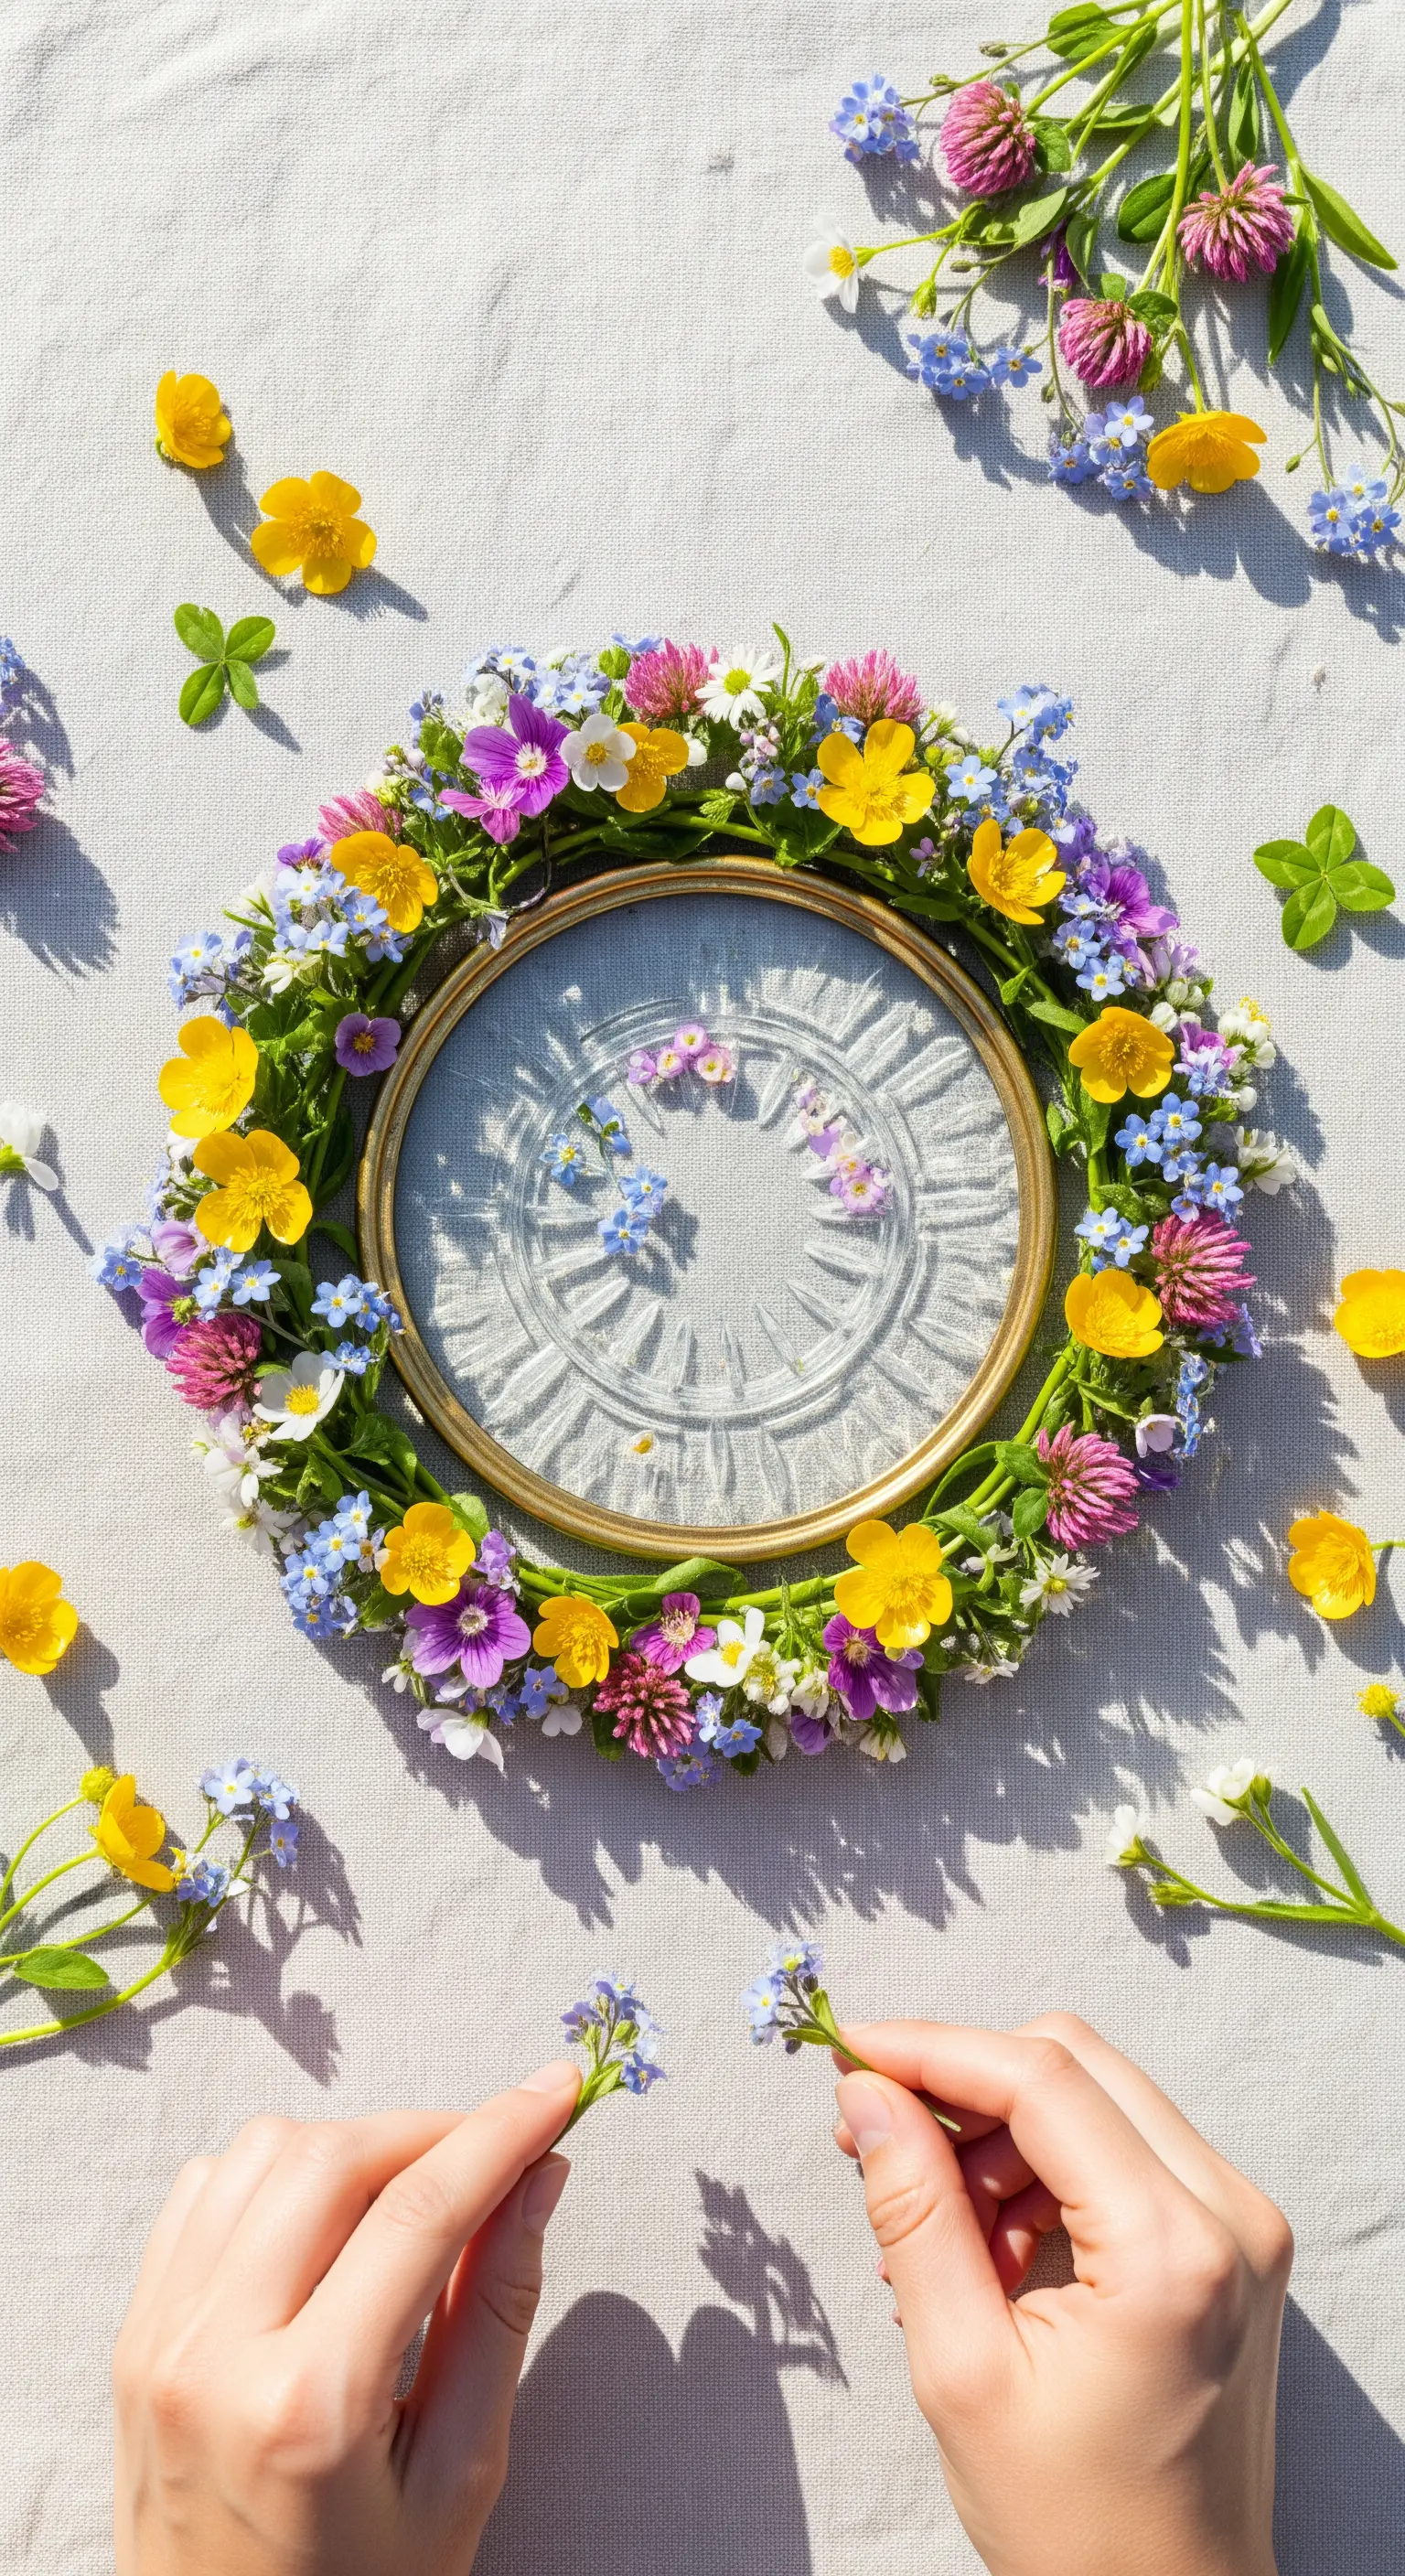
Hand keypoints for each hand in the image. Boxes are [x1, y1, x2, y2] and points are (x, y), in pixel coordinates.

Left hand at [114, 2061, 580, 2574]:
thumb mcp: (458, 2475)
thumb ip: (496, 2313)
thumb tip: (538, 2180)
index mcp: (309, 2406)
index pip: (418, 2213)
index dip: (499, 2134)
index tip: (558, 2091)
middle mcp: (216, 2355)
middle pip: (335, 2160)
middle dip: (433, 2131)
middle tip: (501, 2150)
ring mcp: (160, 2340)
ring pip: (264, 2153)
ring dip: (356, 2145)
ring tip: (418, 2195)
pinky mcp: (136, 2334)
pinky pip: (207, 2190)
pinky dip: (279, 2172)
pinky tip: (331, 2218)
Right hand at [832, 2012, 1290, 2575]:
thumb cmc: (1074, 2525)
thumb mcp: (963, 2369)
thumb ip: (913, 2213)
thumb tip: (867, 2096)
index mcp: (1172, 2248)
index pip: (1042, 2080)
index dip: (933, 2050)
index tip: (849, 2053)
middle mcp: (1228, 2213)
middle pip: (1075, 2065)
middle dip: (964, 2090)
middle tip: (877, 2142)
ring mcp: (1241, 2223)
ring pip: (1097, 2099)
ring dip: (1000, 2141)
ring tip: (936, 2237)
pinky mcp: (1233, 2241)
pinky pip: (1124, 2149)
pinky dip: (1045, 2173)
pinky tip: (990, 2251)